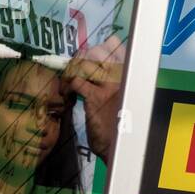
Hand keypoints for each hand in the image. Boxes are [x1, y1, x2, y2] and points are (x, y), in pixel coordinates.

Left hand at [63, 34, 125, 165]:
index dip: (101, 47)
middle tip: (74, 70)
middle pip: (97, 51)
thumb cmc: (121, 126)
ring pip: (85, 63)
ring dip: (71, 70)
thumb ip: (112, 85)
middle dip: (82, 57)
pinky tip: (66, 94)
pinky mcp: (95, 98)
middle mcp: (120, 77)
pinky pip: (77, 82)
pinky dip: (67, 85)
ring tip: (67, 81)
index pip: (115, 47)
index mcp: (128, 75)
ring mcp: (108, 86)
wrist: (123, 146)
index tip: (90, 56)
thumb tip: (98, 74)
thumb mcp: (121, 101)